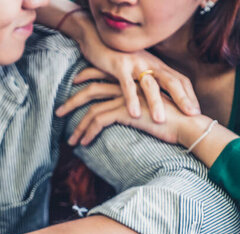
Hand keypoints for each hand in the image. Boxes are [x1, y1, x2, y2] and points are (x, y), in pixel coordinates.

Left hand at [60, 80, 186, 145]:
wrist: (188, 123)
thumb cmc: (172, 120)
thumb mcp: (149, 111)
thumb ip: (134, 109)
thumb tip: (122, 117)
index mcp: (130, 83)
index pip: (101, 77)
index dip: (85, 80)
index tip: (73, 88)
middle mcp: (125, 88)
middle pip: (90, 90)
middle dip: (71, 102)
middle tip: (58, 113)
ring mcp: (125, 98)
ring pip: (91, 108)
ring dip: (78, 126)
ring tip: (71, 140)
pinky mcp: (126, 111)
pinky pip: (98, 120)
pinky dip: (88, 132)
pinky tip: (84, 143)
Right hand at [77, 26, 200, 121]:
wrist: (98, 41)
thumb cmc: (119, 60)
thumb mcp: (139, 69)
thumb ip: (149, 82)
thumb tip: (161, 100)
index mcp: (158, 65)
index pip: (180, 80)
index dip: (189, 95)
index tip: (195, 111)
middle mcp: (151, 63)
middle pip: (172, 81)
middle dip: (182, 98)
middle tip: (192, 115)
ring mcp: (136, 64)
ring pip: (150, 85)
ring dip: (156, 103)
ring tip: (160, 121)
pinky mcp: (119, 66)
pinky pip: (127, 85)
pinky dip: (131, 99)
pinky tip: (133, 113)